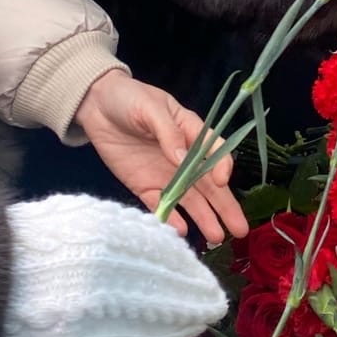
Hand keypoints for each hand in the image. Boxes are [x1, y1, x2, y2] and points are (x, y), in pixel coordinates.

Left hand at [74, 72, 247, 243]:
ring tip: (216, 238)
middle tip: (239, 229)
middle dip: (225, 206)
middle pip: (209, 185)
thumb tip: (182, 160)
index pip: (215, 152)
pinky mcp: (145, 186)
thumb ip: (169, 132)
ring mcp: (166, 174)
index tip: (221, 180)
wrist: (96, 106)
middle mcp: (185, 158)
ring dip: (203, 218)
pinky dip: (170, 218)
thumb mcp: (151, 107)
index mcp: (192, 132)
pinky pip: (160, 204)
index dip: (222, 167)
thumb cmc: (129, 98)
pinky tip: (180, 231)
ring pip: (190, 200)